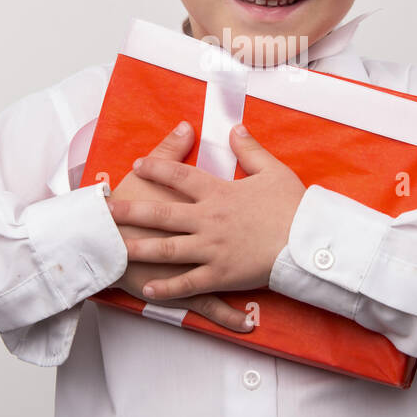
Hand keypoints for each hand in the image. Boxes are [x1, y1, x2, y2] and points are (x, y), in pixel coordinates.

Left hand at [107, 122, 306, 301]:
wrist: (309, 242)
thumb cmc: (294, 206)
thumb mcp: (273, 171)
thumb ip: (250, 150)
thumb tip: (235, 127)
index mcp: (220, 193)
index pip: (181, 176)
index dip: (158, 168)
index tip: (139, 163)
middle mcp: (209, 220)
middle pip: (162, 214)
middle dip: (131, 211)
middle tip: (107, 210)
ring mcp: (212, 249)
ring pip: (167, 250)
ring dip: (139, 249)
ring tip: (116, 248)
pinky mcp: (221, 275)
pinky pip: (188, 283)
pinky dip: (167, 288)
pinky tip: (148, 289)